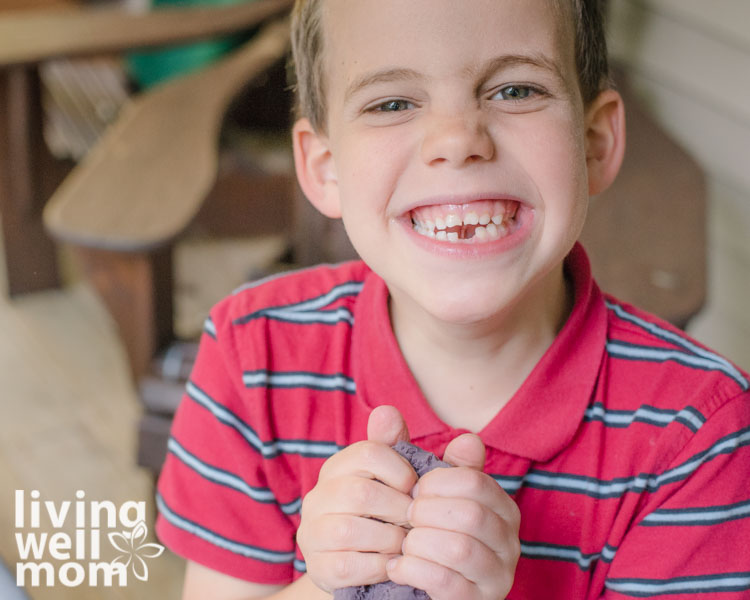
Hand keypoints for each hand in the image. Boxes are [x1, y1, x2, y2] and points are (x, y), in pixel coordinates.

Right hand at [297, 406, 418, 592]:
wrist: (361, 564)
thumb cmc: (386, 513)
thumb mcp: (397, 478)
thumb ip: (400, 446)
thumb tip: (388, 411)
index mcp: (338, 467)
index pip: (369, 453)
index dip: (401, 471)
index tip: (415, 488)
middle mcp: (318, 496)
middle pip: (361, 493)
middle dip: (399, 509)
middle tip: (415, 520)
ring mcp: (313, 532)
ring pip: (351, 530)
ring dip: (390, 540)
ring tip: (406, 543)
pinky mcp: (317, 567)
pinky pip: (346, 566)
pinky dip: (378, 566)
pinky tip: (392, 564)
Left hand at [386, 433, 520, 598]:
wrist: (420, 588)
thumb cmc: (424, 532)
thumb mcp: (421, 494)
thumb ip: (406, 454)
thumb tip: (385, 411)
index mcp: (501, 505)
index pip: (473, 480)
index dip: (435, 484)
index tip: (413, 492)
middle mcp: (509, 539)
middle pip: (470, 513)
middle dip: (425, 514)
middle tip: (405, 519)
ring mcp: (498, 575)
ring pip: (460, 548)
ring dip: (419, 543)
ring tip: (401, 544)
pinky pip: (448, 584)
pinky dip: (415, 571)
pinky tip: (397, 567)